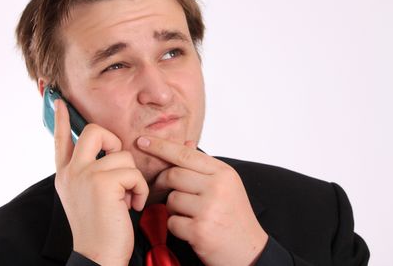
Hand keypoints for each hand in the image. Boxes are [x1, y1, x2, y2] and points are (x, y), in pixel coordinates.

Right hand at [54, 100, 148, 265]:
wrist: (98, 256)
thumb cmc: (101, 229)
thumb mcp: (88, 197)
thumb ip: (92, 173)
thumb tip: (113, 154)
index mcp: (66, 175)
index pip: (61, 140)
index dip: (61, 119)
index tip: (60, 101)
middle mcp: (71, 171)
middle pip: (94, 130)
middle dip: (113, 141)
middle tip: (118, 164)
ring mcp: (84, 175)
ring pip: (123, 155)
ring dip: (133, 178)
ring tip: (127, 200)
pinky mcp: (102, 182)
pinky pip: (134, 172)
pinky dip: (140, 190)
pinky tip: (132, 206)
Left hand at [137, 136, 267, 265]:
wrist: (249, 250)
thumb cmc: (235, 217)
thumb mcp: (227, 186)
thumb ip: (204, 167)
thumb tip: (185, 143)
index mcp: (223, 173)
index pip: (185, 154)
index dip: (161, 146)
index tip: (143, 141)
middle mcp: (217, 187)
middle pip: (173, 175)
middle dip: (163, 183)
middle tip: (162, 191)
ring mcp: (209, 209)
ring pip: (171, 200)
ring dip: (173, 209)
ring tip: (189, 215)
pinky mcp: (200, 230)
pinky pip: (171, 222)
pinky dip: (176, 227)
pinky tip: (191, 230)